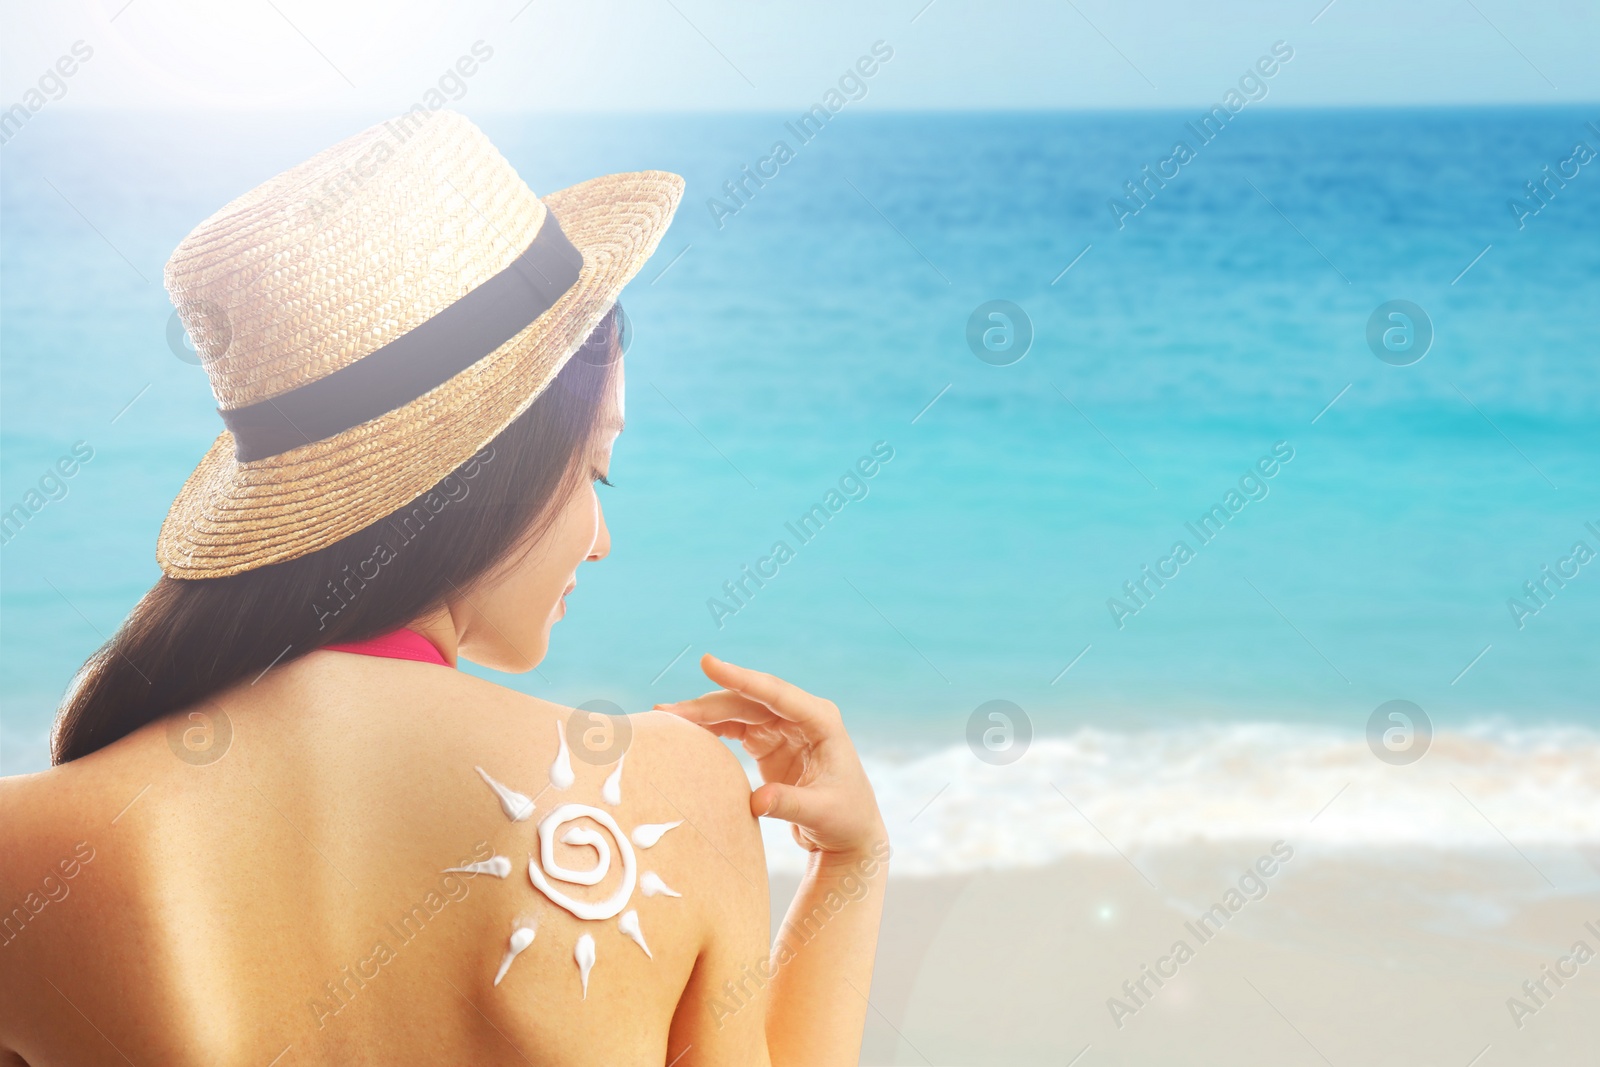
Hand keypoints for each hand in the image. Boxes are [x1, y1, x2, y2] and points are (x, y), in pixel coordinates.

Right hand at [655, 654, 885, 856]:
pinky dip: (709, 727)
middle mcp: (800, 715)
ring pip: (736, 710)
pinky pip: (733, 726)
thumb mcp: (821, 813)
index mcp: (820, 720)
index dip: (741, 678)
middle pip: (748, 700)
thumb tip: (758, 801)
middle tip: (668, 710)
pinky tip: (685, 730)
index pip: (776, 693)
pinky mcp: (767, 741)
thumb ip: (789, 804)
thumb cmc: (845, 819)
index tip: (708, 664)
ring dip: (703, 713)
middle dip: (708, 703)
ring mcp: (782, 726)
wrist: (848, 833)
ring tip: (666, 716)